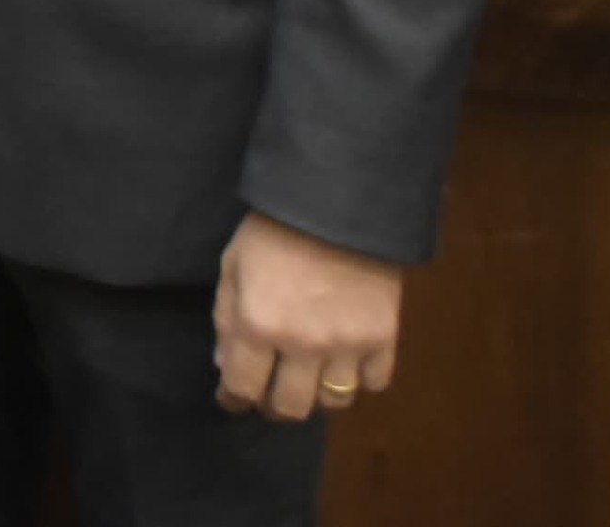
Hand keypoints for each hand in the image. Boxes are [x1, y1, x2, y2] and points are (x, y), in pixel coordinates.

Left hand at [213, 210, 402, 421]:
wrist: (336, 202)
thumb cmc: (274, 229)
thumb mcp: (233, 266)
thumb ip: (227, 320)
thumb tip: (226, 366)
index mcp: (258, 324)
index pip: (242, 388)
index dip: (234, 398)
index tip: (232, 398)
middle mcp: (302, 344)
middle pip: (290, 407)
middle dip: (274, 405)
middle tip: (270, 393)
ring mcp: (347, 344)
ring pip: (333, 402)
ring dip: (317, 394)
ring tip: (309, 376)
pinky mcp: (383, 337)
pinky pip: (374, 383)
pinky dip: (360, 379)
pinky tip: (346, 362)